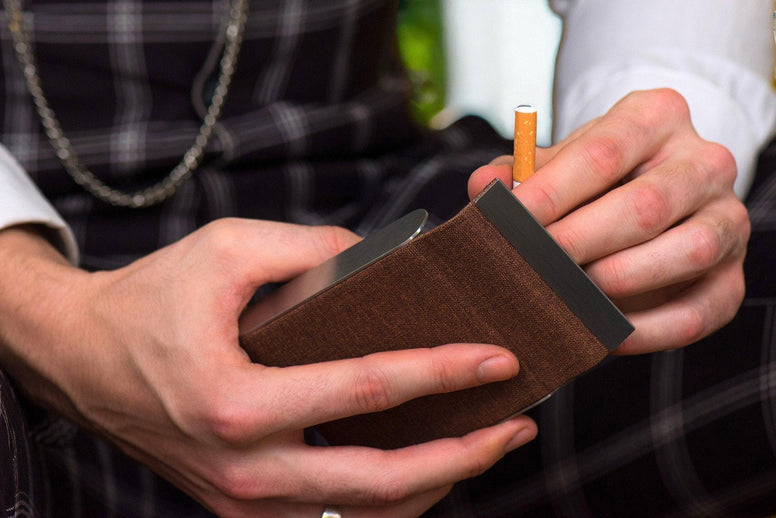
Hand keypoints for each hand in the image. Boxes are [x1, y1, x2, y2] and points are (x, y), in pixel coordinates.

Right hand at [0, 221, 535, 517]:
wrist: (82, 356)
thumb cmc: (149, 303)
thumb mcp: (227, 250)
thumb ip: (313, 250)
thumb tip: (381, 261)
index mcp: (238, 403)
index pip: (366, 393)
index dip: (441, 374)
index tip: (496, 359)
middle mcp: (245, 468)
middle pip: (379, 482)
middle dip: (461, 457)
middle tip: (514, 426)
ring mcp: (244, 499)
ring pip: (362, 514)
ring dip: (431, 485)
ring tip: (482, 446)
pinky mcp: (243, 505)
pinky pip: (332, 516)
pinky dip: (386, 499)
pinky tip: (422, 468)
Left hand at [469, 88, 748, 353]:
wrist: (652, 192)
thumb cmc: (594, 179)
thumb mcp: (557, 162)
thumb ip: (519, 173)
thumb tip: (483, 188)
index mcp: (656, 117)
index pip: (603, 152)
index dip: (552, 193)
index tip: (510, 223)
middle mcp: (704, 161)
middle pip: (646, 204)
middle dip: (581, 242)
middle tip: (534, 268)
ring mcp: (728, 218)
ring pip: (689, 250)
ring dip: (622, 280)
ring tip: (571, 297)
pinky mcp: (734, 276)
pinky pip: (701, 311)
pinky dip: (650, 330)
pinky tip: (605, 335)